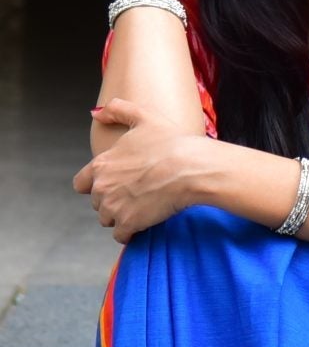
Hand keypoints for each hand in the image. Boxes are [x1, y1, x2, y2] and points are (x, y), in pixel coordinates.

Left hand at [73, 99, 203, 242]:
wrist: (190, 168)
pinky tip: (145, 223)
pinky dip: (131, 232)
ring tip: (142, 209)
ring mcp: (114, 207)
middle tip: (135, 195)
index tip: (113, 185)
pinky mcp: (128, 223)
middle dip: (113, 201)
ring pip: (108, 219)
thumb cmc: (171, 143)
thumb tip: (97, 114)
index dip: (95, 185)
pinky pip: (121, 235)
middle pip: (97, 203)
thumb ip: (117, 110)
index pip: (81, 184)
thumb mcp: (144, 117)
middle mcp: (102, 187)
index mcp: (101, 164)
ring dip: (121, 217)